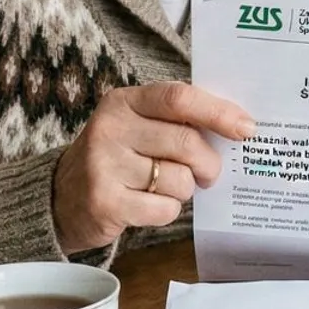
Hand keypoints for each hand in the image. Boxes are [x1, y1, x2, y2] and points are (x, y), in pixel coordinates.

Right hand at [53, 81, 253, 254]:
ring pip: (179, 180)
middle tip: (210, 173)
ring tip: (164, 188)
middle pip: (186, 143)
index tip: (247, 128)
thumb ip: (177, 121)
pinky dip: (168, 211)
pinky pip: (164, 209)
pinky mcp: (105, 202)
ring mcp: (104, 166)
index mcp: (124, 101)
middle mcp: (110, 128)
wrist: (61, 198)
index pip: (179, 98)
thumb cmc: (117, 157)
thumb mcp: (137, 125)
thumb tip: (238, 127)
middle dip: (209, 163)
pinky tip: (148, 205)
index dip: (219, 112)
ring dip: (184, 190)